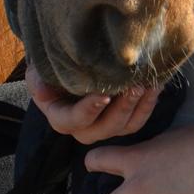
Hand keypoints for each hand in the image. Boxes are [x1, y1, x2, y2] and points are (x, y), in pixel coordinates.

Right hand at [25, 64, 159, 144]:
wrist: (69, 64)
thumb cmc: (52, 66)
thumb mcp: (39, 69)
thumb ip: (38, 78)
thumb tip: (42, 86)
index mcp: (61, 117)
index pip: (74, 120)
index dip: (89, 110)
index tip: (104, 95)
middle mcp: (84, 128)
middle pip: (104, 128)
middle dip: (121, 109)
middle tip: (134, 87)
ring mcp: (105, 126)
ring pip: (125, 127)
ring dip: (138, 107)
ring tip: (148, 85)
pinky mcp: (122, 119)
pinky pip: (138, 119)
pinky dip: (148, 104)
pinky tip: (155, 85)